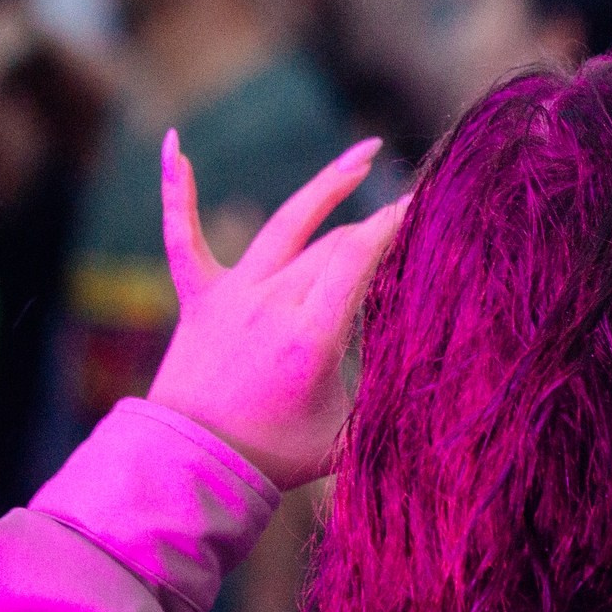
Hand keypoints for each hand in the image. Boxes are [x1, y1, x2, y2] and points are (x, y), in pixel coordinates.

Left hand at [147, 132, 403, 487]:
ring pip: (285, 224)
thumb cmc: (272, 457)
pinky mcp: (199, 296)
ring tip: (366, 154)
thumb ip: (384, 399)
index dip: (396, 224)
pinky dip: (179, 189)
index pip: (360, 257)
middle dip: (378, 221)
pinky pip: (183, 235)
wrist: (189, 467)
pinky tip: (176, 145)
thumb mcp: (344, 435)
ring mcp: (232, 294)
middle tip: (415, 204)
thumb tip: (435, 381)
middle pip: (335, 244)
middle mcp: (271, 303)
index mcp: (310, 335)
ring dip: (328, 183)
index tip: (428, 205)